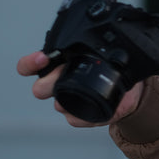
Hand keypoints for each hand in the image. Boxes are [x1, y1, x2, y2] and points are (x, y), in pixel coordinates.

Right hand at [17, 51, 143, 126]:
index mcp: (59, 65)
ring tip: (83, 94)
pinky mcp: (78, 117)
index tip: (41, 58)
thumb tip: (107, 39)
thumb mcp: (105, 53)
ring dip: (67, 101)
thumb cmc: (111, 68)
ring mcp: (67, 101)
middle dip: (46, 85)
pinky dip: (84, 117)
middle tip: (57, 80)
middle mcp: (58, 84)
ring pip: (58, 105)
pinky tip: (95, 111)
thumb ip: (99, 47)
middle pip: (40, 88)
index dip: (30, 63)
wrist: (128, 90)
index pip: (29, 65)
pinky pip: (74, 120)